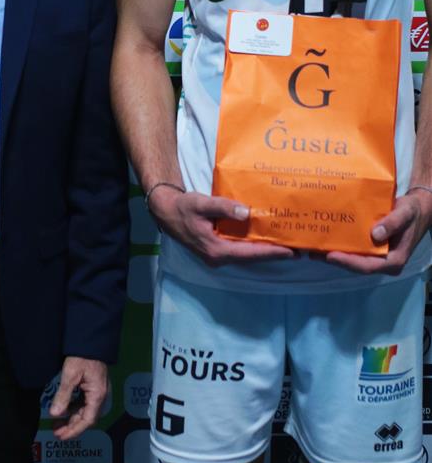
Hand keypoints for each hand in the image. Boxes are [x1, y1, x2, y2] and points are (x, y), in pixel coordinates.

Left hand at [48, 356, 107, 439]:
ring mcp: (97, 391)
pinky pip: (84, 402)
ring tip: (56, 422)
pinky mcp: (93, 386)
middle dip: (71, 426)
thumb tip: (55, 414)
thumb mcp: (70, 375)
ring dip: (71, 418)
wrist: (91, 340)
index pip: (87, 421)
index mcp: (97, 395)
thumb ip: (63, 395)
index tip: (61, 436)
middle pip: (86, 418)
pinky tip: (64, 408)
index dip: (74, 431)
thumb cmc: (82, 357)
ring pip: (85, 411)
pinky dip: (74, 408)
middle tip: (55, 431)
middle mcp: (100, 396)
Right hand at [148, 186, 294, 265]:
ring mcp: (217, 256)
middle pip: (251, 258)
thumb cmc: (183, 207)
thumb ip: (223, 207)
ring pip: (246, 256)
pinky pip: (240, 251)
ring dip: (265, 252)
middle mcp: (218, 257)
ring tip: (286, 246)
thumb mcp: (201, 203)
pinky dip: (254, 247)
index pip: (249, 253)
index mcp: (216, 250)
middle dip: (273, 254)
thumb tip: (246, 212)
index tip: (291, 252)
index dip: (271, 252)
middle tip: (297, 250)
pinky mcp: (217, 250)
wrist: (166, 212)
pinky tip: (264, 240)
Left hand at [317, 189, 431, 274]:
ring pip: (353, 258)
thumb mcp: (406, 214)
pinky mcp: (370, 247)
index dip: (348, 262)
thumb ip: (393, 223)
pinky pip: (354, 248)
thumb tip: (376, 235)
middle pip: (356, 264)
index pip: (367, 266)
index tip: (330, 255)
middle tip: (313, 253)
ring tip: (312, 246)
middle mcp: (382, 261)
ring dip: (333, 253)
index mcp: (393, 260)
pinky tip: (326, 237)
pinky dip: (340, 244)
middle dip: (334, 259)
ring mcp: (376, 255)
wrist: (416, 208)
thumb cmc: (412, 212)